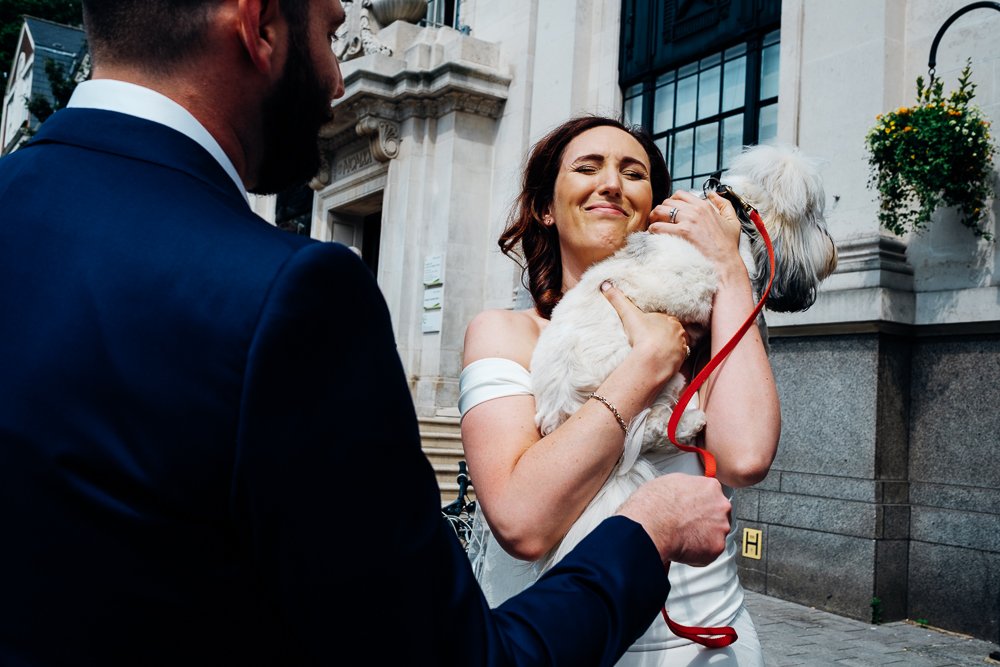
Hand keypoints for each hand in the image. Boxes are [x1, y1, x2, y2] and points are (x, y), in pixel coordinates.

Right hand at [600, 281, 688, 373]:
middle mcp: (678, 331)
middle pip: (674, 331)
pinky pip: (679, 357)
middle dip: (667, 334)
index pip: (667, 318)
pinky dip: (673, 358)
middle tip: (655, 339)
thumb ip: (618, 299)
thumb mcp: (628, 314)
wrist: (653, 359)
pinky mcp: (681, 359)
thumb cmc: (643, 335)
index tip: (652, 326)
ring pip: (678, 344)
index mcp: (668, 319)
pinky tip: (664, 360)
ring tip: (660, 351)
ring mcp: (681, 346)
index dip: (659, 322)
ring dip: (671, 346)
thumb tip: (605, 285)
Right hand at [616, 473, 730, 566]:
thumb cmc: (654, 505)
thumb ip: (686, 487)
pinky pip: (709, 552)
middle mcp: (721, 505)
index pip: (713, 495)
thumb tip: (684, 492)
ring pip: (715, 535)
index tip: (693, 510)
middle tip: (687, 525)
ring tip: (682, 537)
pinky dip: (698, 554)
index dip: (701, 504)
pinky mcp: (717, 547)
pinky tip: (683, 547)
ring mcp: (721, 527)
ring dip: (702, 537)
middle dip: (705, 521)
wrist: (650, 526)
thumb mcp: (670, 482)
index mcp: (710, 487)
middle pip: (718, 515)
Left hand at [648, 190, 742, 277]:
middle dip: (660, 209)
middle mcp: (695, 210)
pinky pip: (659, 226)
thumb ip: (723, 204)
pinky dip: (653, 229)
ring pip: (661, 211)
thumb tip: (712, 194)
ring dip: (654, 217)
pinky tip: (654, 233)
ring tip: (653, 225)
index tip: (669, 209)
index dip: (671, 200)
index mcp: (704, 206)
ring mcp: (688, 220)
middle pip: (667, 202)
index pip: (680, 194)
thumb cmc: (727, 244)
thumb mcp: (732, 220)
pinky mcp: (682, 232)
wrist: (725, 260)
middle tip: (658, 218)